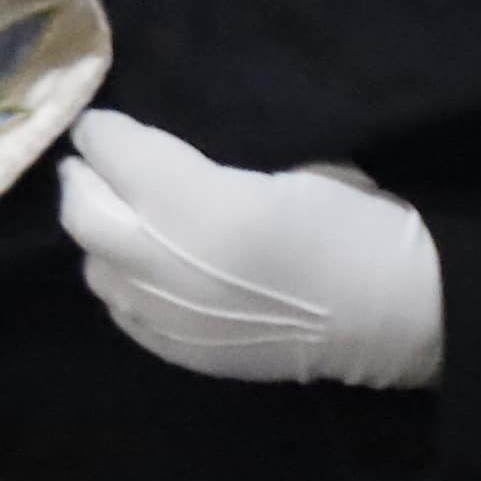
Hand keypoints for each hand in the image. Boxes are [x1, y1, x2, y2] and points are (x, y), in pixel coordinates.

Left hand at [55, 107, 443, 387]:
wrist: (397, 314)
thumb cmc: (355, 221)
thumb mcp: (285, 165)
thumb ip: (207, 167)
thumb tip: (158, 161)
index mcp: (204, 204)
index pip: (117, 154)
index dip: (104, 133)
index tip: (104, 125)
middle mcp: (171, 264)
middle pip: (85, 214)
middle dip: (84, 181)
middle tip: (92, 167)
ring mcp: (172, 318)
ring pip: (95, 268)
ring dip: (100, 237)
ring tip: (119, 219)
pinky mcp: (184, 355)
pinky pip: (123, 315)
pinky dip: (122, 287)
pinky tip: (138, 272)